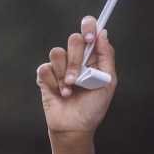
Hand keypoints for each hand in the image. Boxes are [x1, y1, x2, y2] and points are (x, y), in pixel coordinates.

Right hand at [36, 16, 117, 139]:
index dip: (88, 26)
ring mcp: (59, 66)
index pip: (88, 29)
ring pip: (57, 52)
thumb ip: (106, 57)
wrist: (75, 126)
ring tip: (70, 90)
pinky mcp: (45, 76)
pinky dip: (54, 83)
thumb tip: (103, 33)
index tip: (90, 37)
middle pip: (73, 39)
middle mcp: (75, 58)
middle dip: (76, 60)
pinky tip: (60, 94)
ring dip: (64, 74)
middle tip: (78, 78)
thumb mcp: (108, 82)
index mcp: (92, 56)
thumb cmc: (94, 106)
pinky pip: (45, 68)